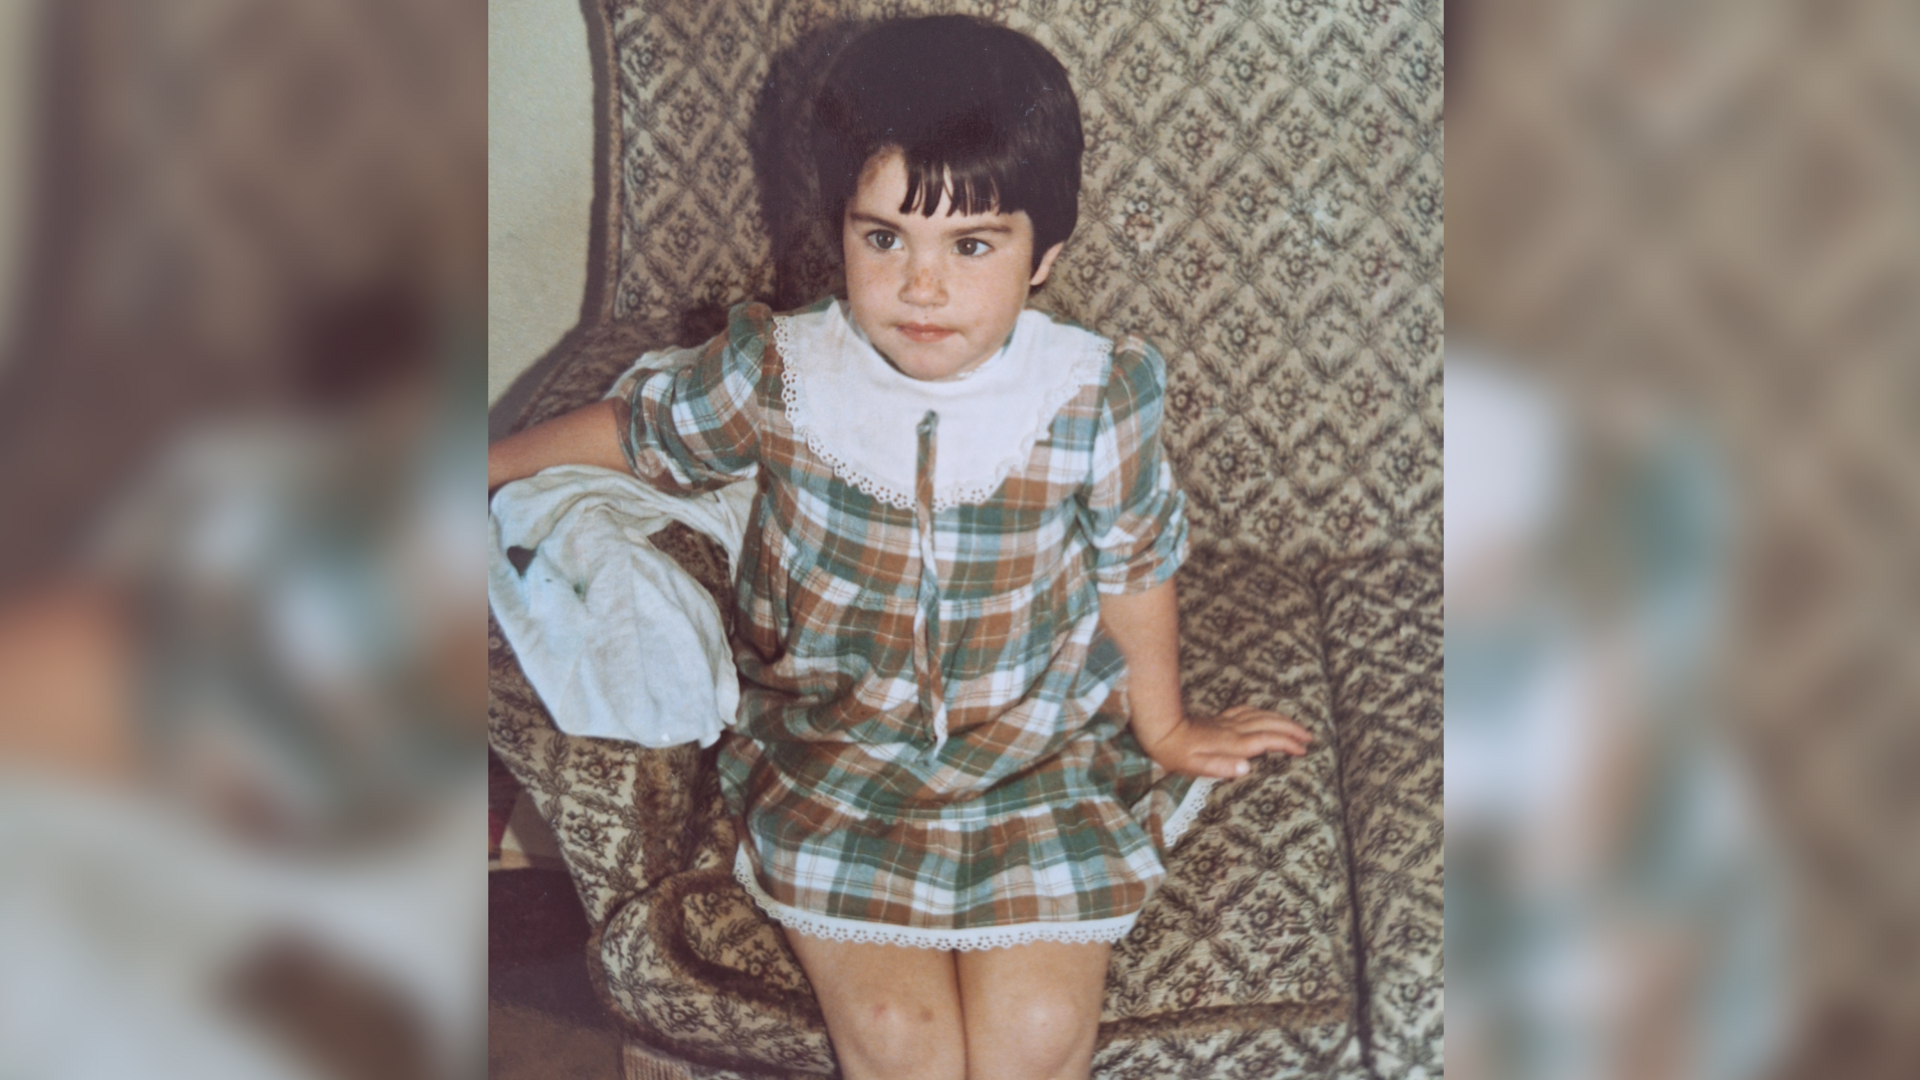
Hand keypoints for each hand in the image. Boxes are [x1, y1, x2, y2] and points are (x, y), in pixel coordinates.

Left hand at [1135, 705, 1312, 779]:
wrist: (1159, 728)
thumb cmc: (1175, 753)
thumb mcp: (1195, 766)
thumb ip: (1222, 767)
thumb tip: (1247, 768)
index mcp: (1232, 743)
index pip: (1267, 741)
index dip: (1287, 744)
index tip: (1304, 750)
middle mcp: (1233, 729)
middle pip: (1269, 725)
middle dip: (1292, 730)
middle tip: (1310, 737)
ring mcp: (1227, 722)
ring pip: (1261, 715)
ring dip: (1281, 719)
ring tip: (1297, 726)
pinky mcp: (1219, 718)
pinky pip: (1247, 711)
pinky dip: (1262, 712)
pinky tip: (1265, 715)